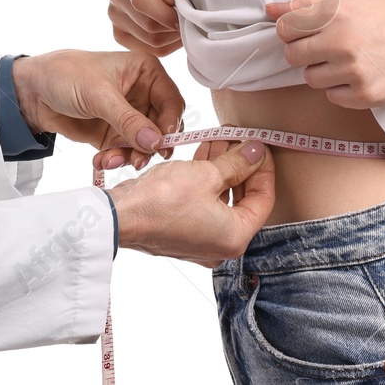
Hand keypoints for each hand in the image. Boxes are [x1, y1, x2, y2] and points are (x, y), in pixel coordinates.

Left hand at [10, 50, 181, 159]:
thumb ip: (128, 120)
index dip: (170, 124)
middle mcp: (142, 94)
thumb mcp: (99, 95)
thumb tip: (156, 142)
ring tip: (109, 160)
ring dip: (130, 156)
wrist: (33, 91)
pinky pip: (125, 152)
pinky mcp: (113, 134)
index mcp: (146, 72)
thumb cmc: (67, 75)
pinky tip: (100, 161)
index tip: (160, 144)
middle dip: (148, 146)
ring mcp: (128, 116)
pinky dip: (115, 159)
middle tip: (137, 160)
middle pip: (161, 127)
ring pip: (144, 144)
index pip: (171, 101)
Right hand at [106, 0, 183, 56]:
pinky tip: (172, 31)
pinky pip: (148, 50)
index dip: (165, 14)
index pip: (140, 0)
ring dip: (173, 36)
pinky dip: (167, 45)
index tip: (184, 17)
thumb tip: (171, 4)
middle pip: (147, 24)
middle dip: (173, 26)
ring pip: (150, 40)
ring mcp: (114, 15)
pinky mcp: (119, 34)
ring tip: (182, 23)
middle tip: (190, 19)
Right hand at [106, 140, 275, 266]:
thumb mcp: (206, 174)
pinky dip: (207, 182)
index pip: (264, 199)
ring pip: (222, 200)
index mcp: (235, 237)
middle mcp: (220, 245)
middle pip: (243, 200)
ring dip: (223, 169)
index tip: (259, 145)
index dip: (264, 168)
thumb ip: (236, 163)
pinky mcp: (183, 233)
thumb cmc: (161, 201)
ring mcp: (200, 241)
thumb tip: (255, 152)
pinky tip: (203, 156)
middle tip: (239, 139)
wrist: (119, 216)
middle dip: (242, 166)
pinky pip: (205, 205)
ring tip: (219, 140)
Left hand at [264, 0, 384, 109]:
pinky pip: (333, 97)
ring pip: (311, 79)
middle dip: (305, 53)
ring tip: (349, 60)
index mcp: (337, 12)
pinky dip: (343, 89)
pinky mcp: (367, 95)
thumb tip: (270, 10)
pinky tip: (363, 74)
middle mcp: (342, 41)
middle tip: (329, 47)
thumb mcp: (354, 0)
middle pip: (293, 56)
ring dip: (323, 72)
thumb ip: (309, 5)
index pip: (286, 28)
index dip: (292, 31)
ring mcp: (354, 71)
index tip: (305, 32)